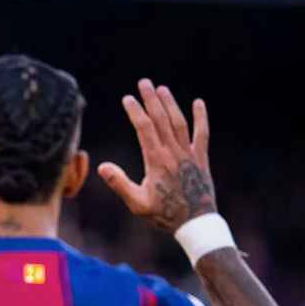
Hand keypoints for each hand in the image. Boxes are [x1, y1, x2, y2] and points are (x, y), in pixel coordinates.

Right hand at [99, 78, 216, 232]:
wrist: (195, 222)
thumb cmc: (163, 215)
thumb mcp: (137, 203)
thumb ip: (120, 183)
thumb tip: (102, 167)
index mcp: (155, 161)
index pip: (144, 128)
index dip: (135, 111)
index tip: (127, 99)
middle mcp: (173, 153)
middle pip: (161, 119)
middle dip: (151, 99)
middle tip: (144, 83)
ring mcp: (188, 154)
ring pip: (179, 122)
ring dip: (170, 103)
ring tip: (161, 89)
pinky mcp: (201, 158)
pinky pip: (202, 133)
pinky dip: (201, 117)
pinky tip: (197, 102)